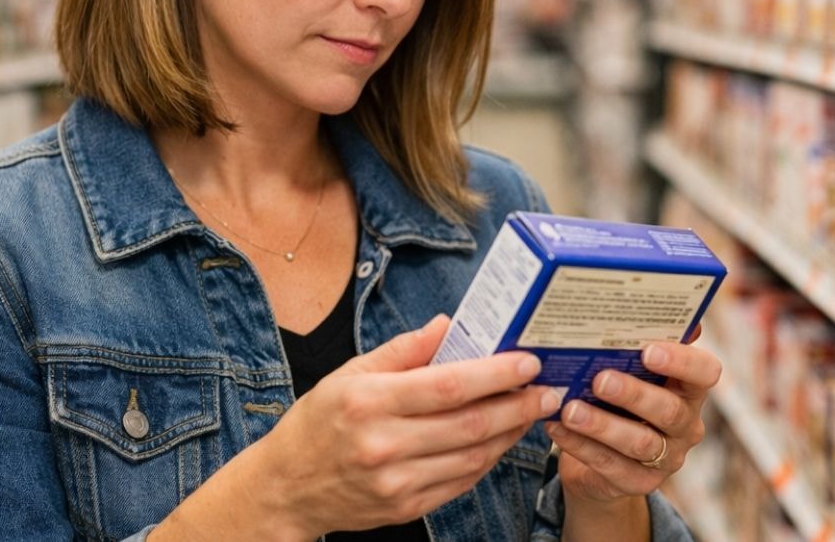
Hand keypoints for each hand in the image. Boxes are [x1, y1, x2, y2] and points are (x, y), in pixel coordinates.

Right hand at [258, 315, 559, 535]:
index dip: (496, 374)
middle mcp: (383, 444)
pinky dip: (488, 459)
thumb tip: (449, 325)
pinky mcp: (406, 508)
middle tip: (548, 389)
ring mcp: (396, 482)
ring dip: (511, 433)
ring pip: (473, 456)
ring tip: (531, 411)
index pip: (448, 385)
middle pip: (470, 424)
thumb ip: (403, 350)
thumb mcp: (350, 373)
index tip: (528, 362)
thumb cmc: (319, 422)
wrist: (286, 488)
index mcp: (369, 401)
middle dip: (519, 405)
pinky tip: (500, 439)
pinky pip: (462, 482)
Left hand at [543, 341, 720, 503]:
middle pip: (669, 410)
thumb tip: (631, 304)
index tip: (648, 350)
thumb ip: (633, 345)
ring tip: (570, 409)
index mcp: (689, 389)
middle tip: (600, 380)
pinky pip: (609, 466)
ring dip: (602, 424)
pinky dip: (580, 445)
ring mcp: (666, 458)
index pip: (705, 373)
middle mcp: (686, 425)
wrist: (603, 459)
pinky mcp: (639, 483)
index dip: (682, 362)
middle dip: (633, 394)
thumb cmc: (617, 400)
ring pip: (638, 443)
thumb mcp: (628, 372)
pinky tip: (556, 427)